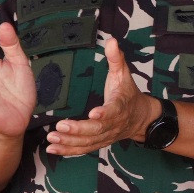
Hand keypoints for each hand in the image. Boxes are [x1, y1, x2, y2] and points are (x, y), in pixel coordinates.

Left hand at [46, 36, 155, 156]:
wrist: (141, 117)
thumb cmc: (129, 93)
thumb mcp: (124, 74)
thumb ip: (116, 58)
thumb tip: (111, 41)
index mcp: (120, 106)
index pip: (113, 111)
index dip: (104, 113)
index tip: (93, 113)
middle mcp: (114, 124)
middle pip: (97, 130)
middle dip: (79, 130)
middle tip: (60, 126)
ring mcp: (106, 135)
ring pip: (89, 142)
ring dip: (70, 142)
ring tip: (52, 138)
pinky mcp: (99, 142)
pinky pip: (84, 149)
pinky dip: (68, 151)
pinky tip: (53, 149)